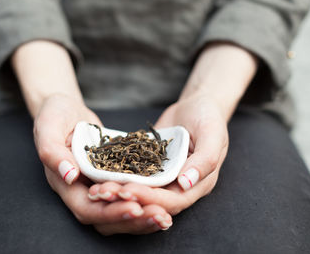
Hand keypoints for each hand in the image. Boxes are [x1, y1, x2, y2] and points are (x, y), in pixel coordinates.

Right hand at [34, 94, 171, 234]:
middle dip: (132, 220)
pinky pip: (127, 196)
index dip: (110, 212)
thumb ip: (52, 150)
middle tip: (160, 217)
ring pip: (118, 210)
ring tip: (165, 217)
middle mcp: (80, 190)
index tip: (135, 207)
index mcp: (63, 183)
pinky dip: (144, 202)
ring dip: (142, 217)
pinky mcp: (111, 178)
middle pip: (106, 218)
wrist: (68, 109)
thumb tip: (69, 175)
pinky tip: (165, 202)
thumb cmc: (55, 114)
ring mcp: (97, 186)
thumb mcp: (49, 125)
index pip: (86, 209)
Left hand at [88, 93, 228, 215]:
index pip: (173, 201)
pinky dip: (118, 179)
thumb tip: (186, 183)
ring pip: (141, 192)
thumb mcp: (212, 134)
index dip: (149, 199)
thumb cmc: (208, 118)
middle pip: (153, 202)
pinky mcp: (150, 169)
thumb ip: (205, 159)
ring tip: (97, 190)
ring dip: (119, 193)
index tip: (127, 191)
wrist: (195, 106)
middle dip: (128, 199)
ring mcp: (164, 179)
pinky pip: (134, 177)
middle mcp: (180, 187)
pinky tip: (99, 177)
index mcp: (198, 184)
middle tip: (103, 193)